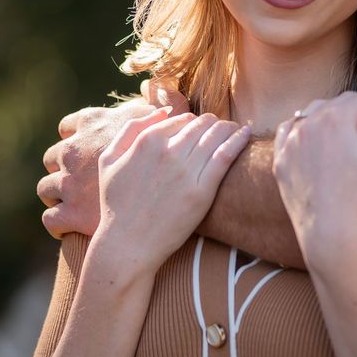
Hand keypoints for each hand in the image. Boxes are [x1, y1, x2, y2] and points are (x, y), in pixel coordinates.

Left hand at [40, 100, 160, 237]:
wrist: (155, 197)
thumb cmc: (161, 155)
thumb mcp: (157, 123)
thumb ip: (152, 107)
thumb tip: (152, 92)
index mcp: (92, 124)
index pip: (67, 127)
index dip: (73, 138)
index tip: (81, 149)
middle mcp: (74, 150)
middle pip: (53, 156)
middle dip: (61, 168)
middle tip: (77, 180)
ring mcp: (68, 182)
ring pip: (46, 188)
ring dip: (56, 195)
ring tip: (72, 204)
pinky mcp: (68, 213)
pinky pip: (50, 218)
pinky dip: (57, 223)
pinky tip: (67, 228)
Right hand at [93, 108, 250, 276]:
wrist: (127, 245)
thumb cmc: (116, 204)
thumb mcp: (109, 159)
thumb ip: (131, 129)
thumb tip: (161, 112)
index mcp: (147, 141)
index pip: (181, 119)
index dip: (193, 121)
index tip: (201, 126)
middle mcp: (168, 151)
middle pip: (201, 125)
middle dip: (212, 123)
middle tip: (221, 127)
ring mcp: (186, 171)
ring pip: (215, 136)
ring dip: (227, 128)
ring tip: (236, 129)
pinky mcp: (202, 192)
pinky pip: (225, 156)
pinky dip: (238, 140)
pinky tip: (246, 134)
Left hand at [273, 90, 356, 267]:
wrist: (332, 238)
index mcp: (337, 118)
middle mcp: (309, 124)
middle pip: (341, 103)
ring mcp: (291, 143)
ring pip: (312, 113)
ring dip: (331, 112)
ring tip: (351, 120)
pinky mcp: (280, 163)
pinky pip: (289, 134)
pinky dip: (303, 129)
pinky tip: (314, 134)